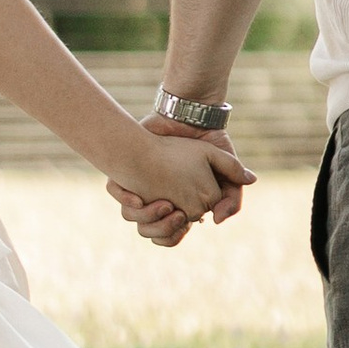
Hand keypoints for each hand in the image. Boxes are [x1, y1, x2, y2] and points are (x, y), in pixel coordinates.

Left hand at [107, 120, 251, 241]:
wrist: (187, 114)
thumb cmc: (207, 140)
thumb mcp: (225, 170)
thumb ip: (232, 195)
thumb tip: (217, 220)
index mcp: (180, 202)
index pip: (172, 233)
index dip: (176, 232)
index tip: (183, 218)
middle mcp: (158, 197)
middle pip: (150, 230)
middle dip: (160, 227)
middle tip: (172, 211)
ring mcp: (141, 185)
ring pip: (132, 217)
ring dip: (145, 217)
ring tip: (162, 204)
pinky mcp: (127, 169)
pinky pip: (116, 191)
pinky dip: (124, 198)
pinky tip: (137, 198)